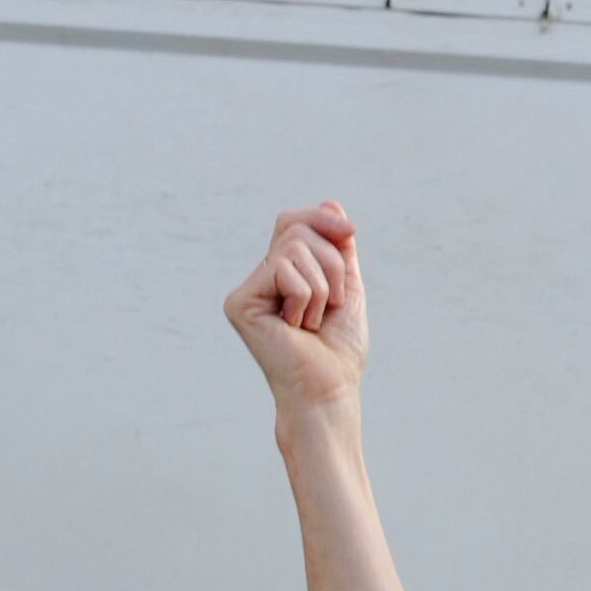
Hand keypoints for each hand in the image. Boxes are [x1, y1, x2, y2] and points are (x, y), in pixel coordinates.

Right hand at [224, 201, 369, 416]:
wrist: (329, 387)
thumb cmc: (339, 347)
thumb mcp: (347, 284)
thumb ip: (337, 246)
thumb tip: (330, 203)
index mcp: (283, 273)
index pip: (294, 222)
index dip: (322, 219)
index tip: (351, 231)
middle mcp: (260, 278)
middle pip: (296, 229)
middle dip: (331, 262)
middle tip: (332, 304)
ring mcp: (247, 290)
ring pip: (294, 248)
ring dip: (323, 286)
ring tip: (313, 321)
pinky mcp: (239, 302)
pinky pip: (284, 270)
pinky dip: (306, 298)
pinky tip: (296, 328)